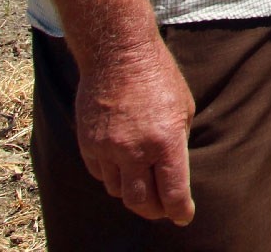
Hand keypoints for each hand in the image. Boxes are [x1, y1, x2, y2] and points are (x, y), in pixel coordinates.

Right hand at [74, 39, 196, 224]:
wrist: (117, 54)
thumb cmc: (158, 76)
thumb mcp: (183, 108)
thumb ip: (177, 141)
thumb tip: (172, 169)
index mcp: (165, 141)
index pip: (173, 192)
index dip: (180, 210)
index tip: (184, 216)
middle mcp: (134, 150)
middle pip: (141, 202)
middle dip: (155, 211)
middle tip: (163, 208)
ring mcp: (107, 149)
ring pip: (117, 191)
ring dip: (132, 193)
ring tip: (143, 185)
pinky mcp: (87, 144)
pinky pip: (100, 174)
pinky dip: (112, 177)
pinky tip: (122, 167)